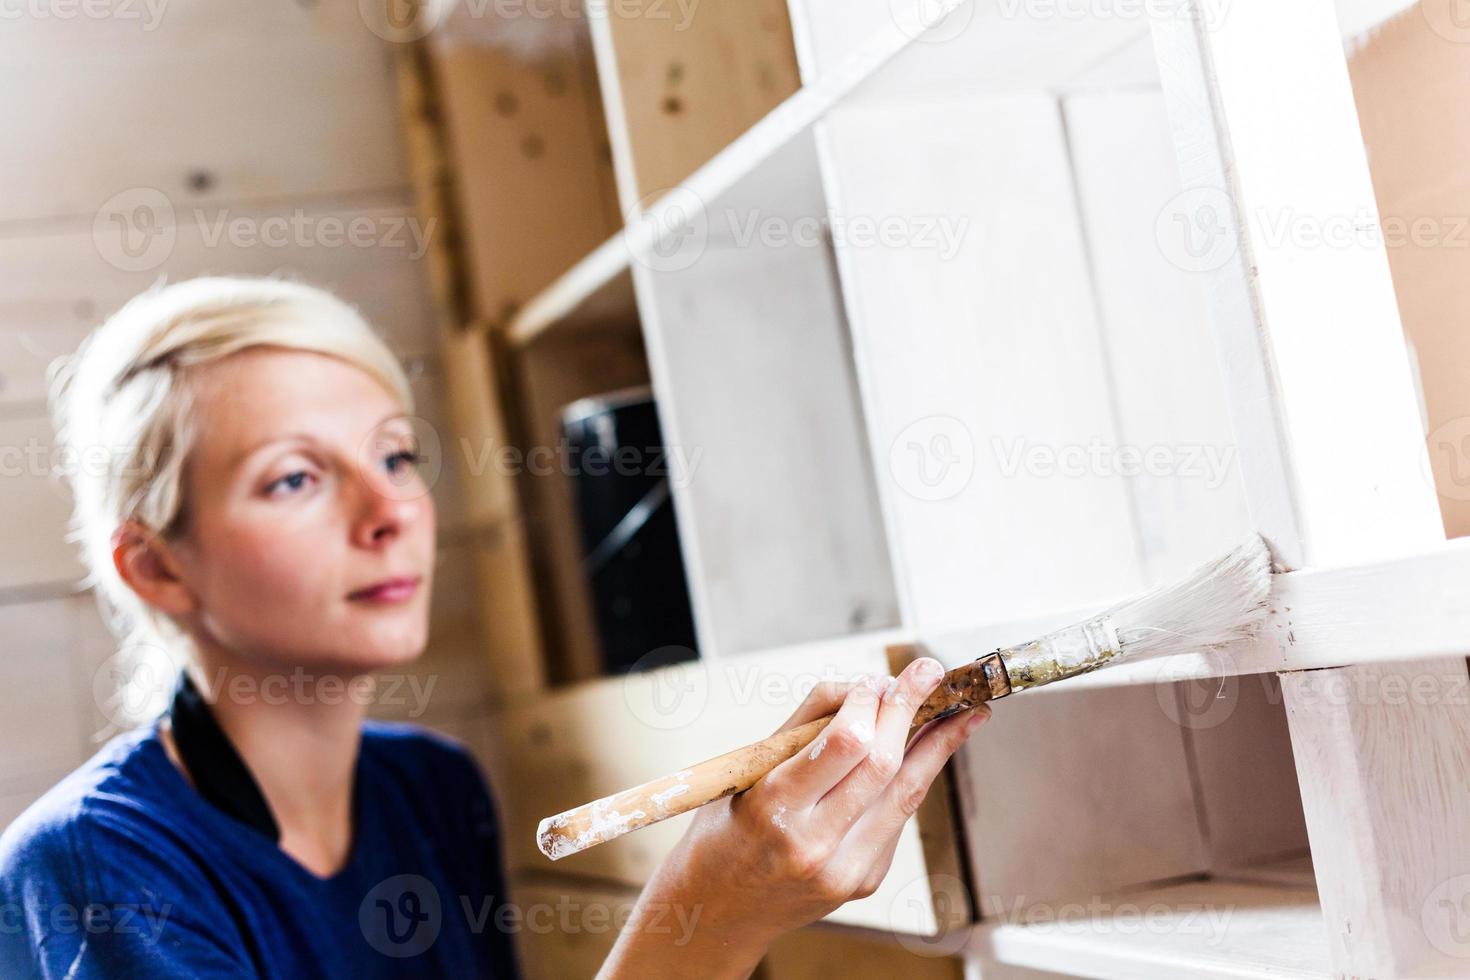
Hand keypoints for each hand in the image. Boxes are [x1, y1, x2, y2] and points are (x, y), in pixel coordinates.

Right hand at [599, 656, 990, 978]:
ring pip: (906, 793)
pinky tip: (929, 752)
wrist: (718, 911)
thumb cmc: (725, 829)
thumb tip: (865, 687)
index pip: (846, 743)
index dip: (870, 702)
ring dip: (938, 745)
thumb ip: (806, 724)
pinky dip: (912, 779)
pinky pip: (897, 818)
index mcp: (776, 808)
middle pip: (884, 764)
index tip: (876, 679)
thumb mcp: (746, 770)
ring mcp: (845, 870)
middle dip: (911, 710)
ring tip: (964, 711)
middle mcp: (815, 844)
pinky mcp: (865, 881)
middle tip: (931, 671)